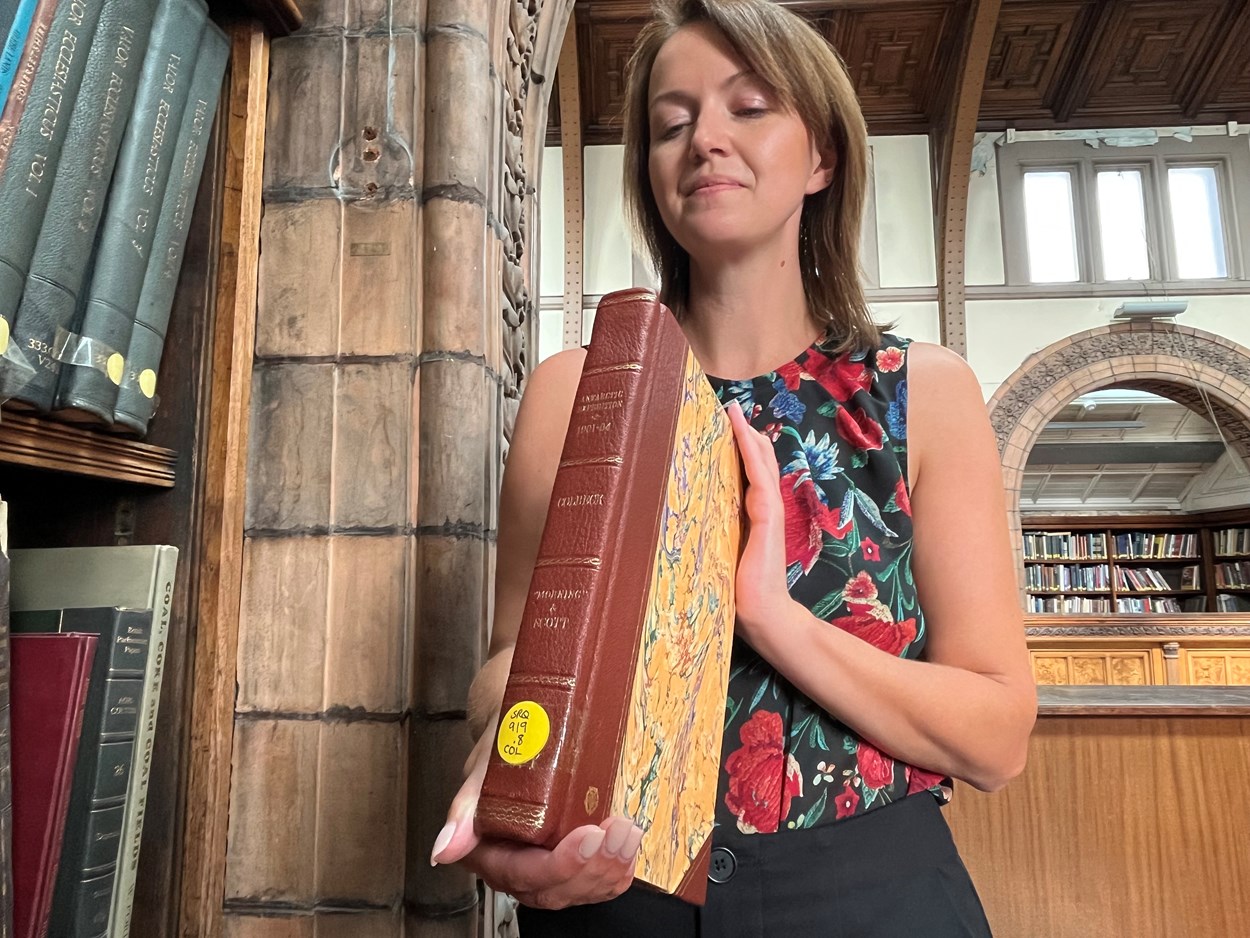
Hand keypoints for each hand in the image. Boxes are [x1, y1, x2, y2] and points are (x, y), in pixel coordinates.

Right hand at [431, 721, 643, 909]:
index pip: (523, 875)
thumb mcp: (484, 763)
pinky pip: (594, 881)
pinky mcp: (570, 855)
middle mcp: (515, 863)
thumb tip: (443, 850)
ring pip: (578, 889)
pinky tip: (629, 848)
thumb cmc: (502, 740)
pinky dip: (616, 871)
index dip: (559, 865)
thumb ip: (465, 806)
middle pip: (554, 889)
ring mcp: (544, 862)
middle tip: (617, 832)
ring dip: (610, 868)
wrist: (524, 721)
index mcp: (486, 849)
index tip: (588, 836)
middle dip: (592, 867)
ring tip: (628, 832)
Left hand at [726, 401, 797, 638]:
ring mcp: (768, 514)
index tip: (723, 429)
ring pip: (760, 465)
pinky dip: (753, 454)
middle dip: (745, 437)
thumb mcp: (715, 560)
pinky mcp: (767, 521)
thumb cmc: (736, 596)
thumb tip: (669, 535)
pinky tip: (746, 435)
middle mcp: (762, 512)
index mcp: (751, 520)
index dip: (738, 452)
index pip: (746, 478)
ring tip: (735, 412)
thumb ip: (705, 542)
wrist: (763, 619)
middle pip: (756, 465)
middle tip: (729, 409)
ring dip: (748, 437)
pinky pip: (760, 479)